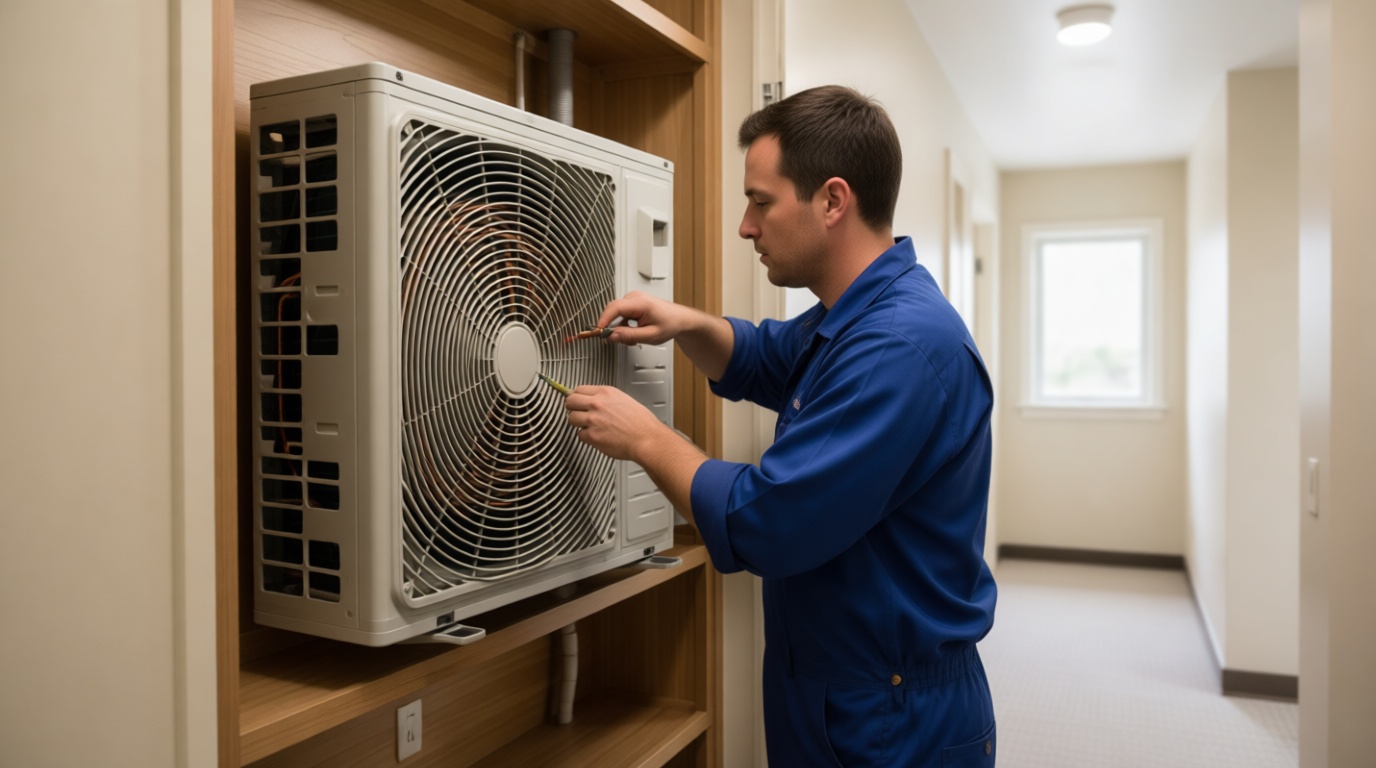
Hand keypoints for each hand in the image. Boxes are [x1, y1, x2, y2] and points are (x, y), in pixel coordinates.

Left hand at [563, 385, 666, 461]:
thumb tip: (594, 401)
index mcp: (606, 392)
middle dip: (572, 408)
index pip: (579, 389)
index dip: (577, 397)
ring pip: (571, 419)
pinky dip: (586, 437)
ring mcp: (593, 420)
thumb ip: (606, 399)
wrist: (647, 439)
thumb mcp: (624, 400)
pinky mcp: (592, 436)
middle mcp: (597, 404)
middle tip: (578, 413)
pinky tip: (597, 436)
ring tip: (589, 426)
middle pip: (569, 401)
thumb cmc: (641, 423)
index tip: (577, 401)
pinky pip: (579, 435)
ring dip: (578, 423)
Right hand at [594, 292, 734, 381]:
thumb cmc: (670, 324)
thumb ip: (629, 336)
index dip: (604, 320)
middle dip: (611, 326)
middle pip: (613, 310)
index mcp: (640, 303)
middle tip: (614, 340)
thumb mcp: (650, 335)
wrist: (680, 319)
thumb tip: (612, 336)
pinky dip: (623, 324)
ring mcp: (634, 298)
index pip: (615, 308)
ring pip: (616, 313)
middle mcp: (635, 297)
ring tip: (632, 338)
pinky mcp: (633, 303)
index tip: (598, 331)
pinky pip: (621, 313)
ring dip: (619, 327)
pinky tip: (632, 332)